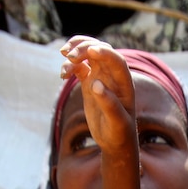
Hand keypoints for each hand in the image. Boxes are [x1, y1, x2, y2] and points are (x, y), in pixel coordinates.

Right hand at [60, 36, 136, 153]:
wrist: (114, 141)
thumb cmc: (120, 133)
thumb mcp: (117, 122)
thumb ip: (109, 104)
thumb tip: (96, 84)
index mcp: (124, 83)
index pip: (117, 61)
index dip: (105, 53)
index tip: (91, 51)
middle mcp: (113, 76)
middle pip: (100, 50)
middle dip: (84, 47)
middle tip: (69, 56)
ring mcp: (100, 77)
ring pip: (88, 54)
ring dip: (75, 51)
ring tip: (64, 60)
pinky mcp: (89, 83)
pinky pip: (79, 67)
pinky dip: (69, 66)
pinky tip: (63, 75)